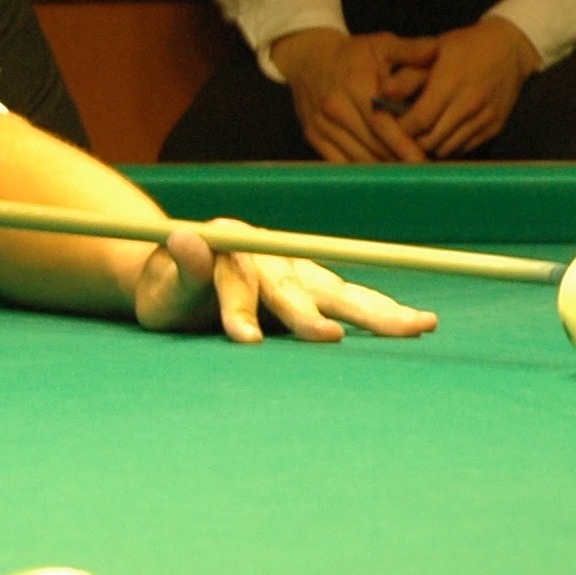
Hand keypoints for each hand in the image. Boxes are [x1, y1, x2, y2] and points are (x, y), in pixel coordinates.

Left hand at [131, 221, 438, 342]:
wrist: (181, 277)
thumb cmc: (168, 293)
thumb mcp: (160, 291)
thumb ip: (181, 271)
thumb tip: (185, 234)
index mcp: (227, 246)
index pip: (234, 280)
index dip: (240, 309)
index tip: (247, 340)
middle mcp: (268, 250)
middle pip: (293, 283)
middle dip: (311, 313)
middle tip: (330, 338)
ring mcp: (295, 265)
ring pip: (334, 288)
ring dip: (372, 309)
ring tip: (415, 326)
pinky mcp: (313, 281)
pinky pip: (348, 296)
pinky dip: (380, 310)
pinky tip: (415, 324)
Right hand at [271, 28, 436, 162]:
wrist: (309, 59)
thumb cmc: (354, 54)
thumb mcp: (381, 45)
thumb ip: (410, 50)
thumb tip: (436, 51)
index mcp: (356, 86)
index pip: (381, 123)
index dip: (402, 144)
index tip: (422, 160)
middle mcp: (335, 108)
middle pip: (372, 145)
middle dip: (397, 161)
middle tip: (422, 171)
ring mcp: (322, 125)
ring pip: (357, 158)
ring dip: (382, 169)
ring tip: (406, 175)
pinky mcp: (314, 137)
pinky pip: (340, 163)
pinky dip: (361, 171)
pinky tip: (380, 173)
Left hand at [398, 17, 540, 158]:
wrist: (509, 48)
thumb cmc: (463, 47)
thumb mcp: (433, 51)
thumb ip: (408, 75)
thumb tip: (383, 92)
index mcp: (449, 83)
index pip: (418, 121)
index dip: (400, 129)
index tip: (388, 127)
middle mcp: (469, 104)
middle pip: (431, 141)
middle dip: (411, 143)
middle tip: (398, 138)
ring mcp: (484, 119)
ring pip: (448, 149)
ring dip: (429, 148)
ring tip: (416, 140)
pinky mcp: (494, 128)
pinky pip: (465, 149)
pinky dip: (448, 147)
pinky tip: (438, 138)